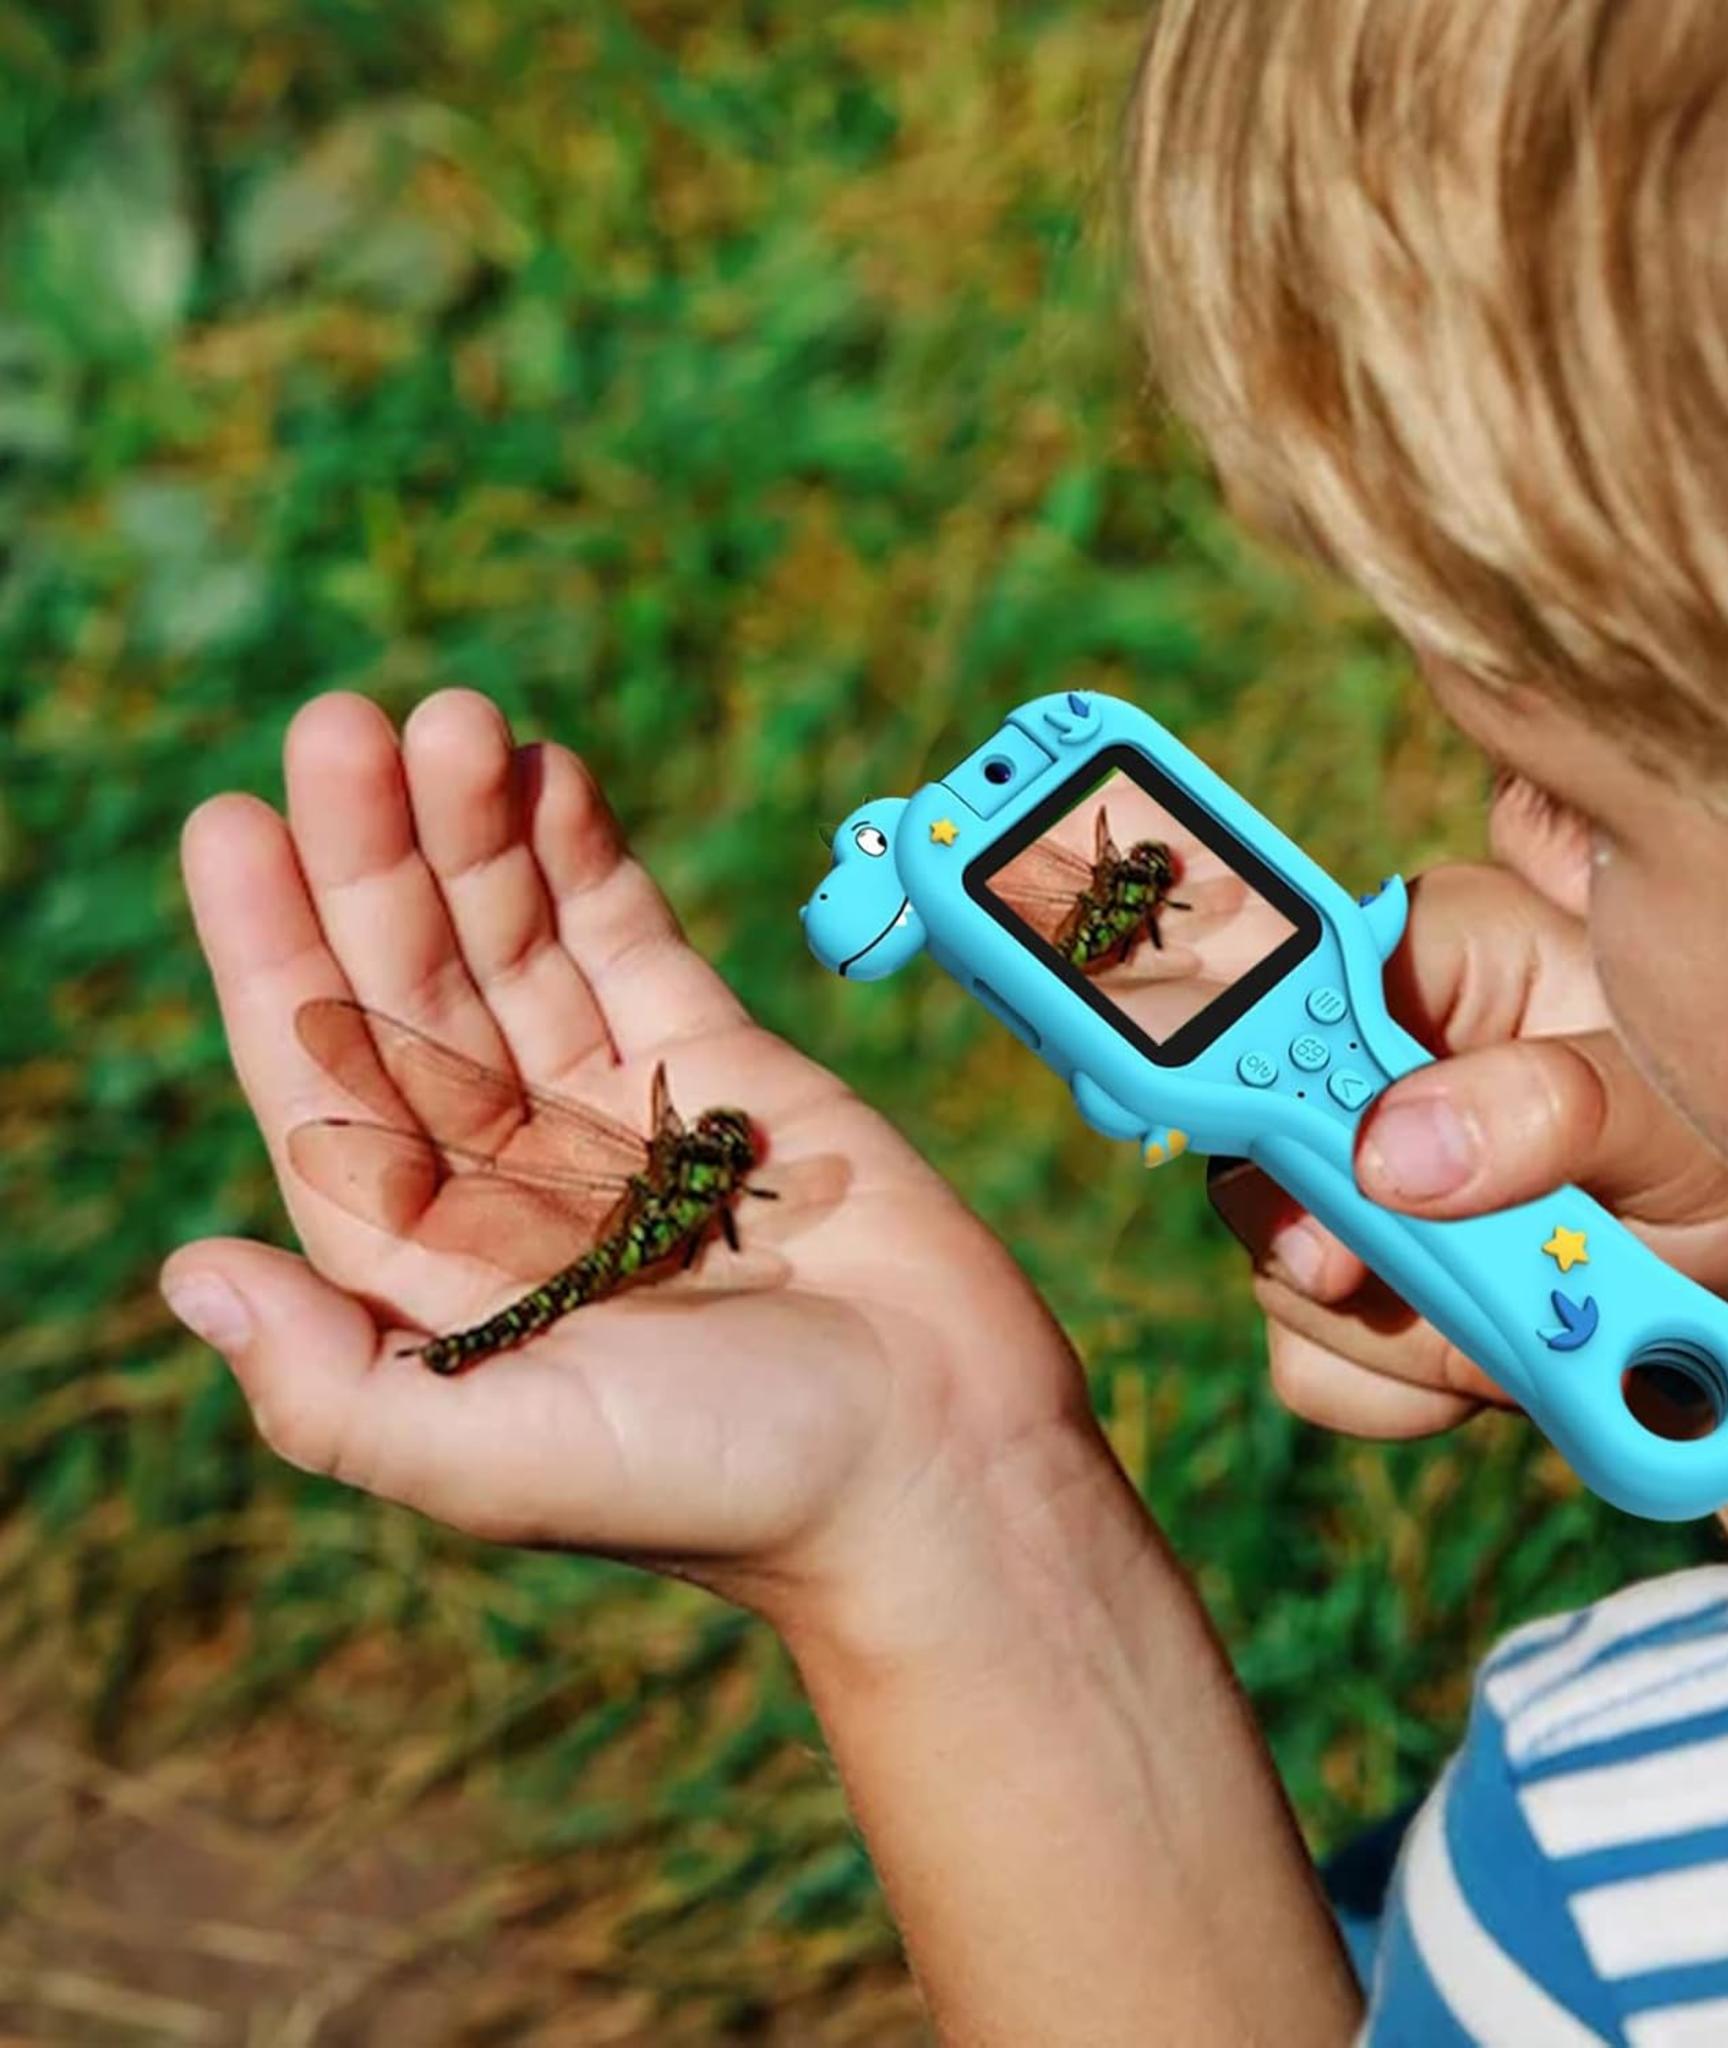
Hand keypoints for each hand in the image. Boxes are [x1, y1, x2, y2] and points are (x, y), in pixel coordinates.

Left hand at [161, 691, 1094, 1647]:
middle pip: (412, 988)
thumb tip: (186, 1272)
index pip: (320, 1083)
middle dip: (373, 855)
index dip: (270, 952)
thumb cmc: (728, 1487)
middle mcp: (508, 1178)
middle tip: (342, 725)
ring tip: (447, 717)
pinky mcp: (725, 1072)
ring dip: (475, 832)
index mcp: (432, 1268)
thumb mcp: (503, 1461)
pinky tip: (546, 777)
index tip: (235, 824)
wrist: (938, 1466)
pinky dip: (588, 862)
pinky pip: (636, 946)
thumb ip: (335, 1386)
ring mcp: (616, 1113)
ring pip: (519, 946)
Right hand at [1211, 860, 1727, 1441]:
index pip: (1299, 979)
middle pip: (1262, 1136)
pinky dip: (1401, 1391)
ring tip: (1531, 1328)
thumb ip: (1554, 1108)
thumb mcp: (1686, 1123)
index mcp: (1447, 959)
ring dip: (1399, 1328)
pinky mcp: (1365, 1286)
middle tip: (1387, 1280)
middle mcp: (1379, 1059)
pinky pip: (1311, 1356)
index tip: (1310, 1161)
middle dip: (1342, 1237)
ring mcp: (1361, 1181)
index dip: (1272, 1062)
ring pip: (1282, 1262)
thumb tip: (1388, 1147)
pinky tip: (1494, 1375)